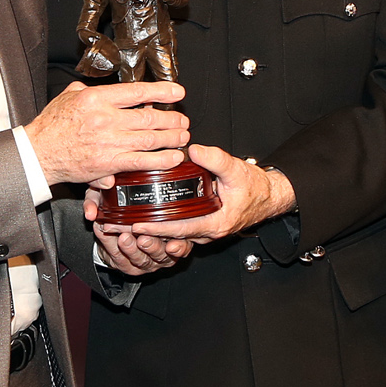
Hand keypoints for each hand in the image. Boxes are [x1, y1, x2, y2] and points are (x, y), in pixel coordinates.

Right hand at [25, 81, 188, 185]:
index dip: (161, 91)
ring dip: (171, 137)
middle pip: (148, 116)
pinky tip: (173, 157)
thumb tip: (108, 91)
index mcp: (96, 99)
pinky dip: (161, 159)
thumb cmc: (51, 125)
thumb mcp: (68, 97)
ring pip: (150, 138)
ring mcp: (108, 142)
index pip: (136, 92)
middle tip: (182, 120)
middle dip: (171, 118)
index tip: (177, 92)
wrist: (38, 153)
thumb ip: (89, 90)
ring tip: (182, 136)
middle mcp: (105, 119)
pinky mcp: (108, 163)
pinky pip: (141, 161)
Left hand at [95, 144, 292, 244]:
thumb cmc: (254, 187)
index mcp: (214, 223)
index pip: (179, 230)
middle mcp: (206, 232)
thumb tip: (194, 149)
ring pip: (171, 236)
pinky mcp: (199, 226)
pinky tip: (141, 220)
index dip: (157, 229)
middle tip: (117, 228)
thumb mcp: (236, 170)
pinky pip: (176, 230)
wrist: (268, 196)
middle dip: (143, 234)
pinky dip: (158, 227)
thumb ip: (215, 159)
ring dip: (148, 232)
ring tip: (121, 226)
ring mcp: (202, 231)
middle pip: (170, 237)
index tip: (136, 226)